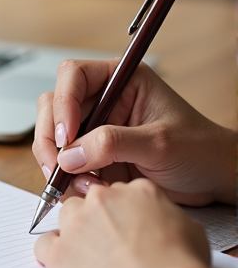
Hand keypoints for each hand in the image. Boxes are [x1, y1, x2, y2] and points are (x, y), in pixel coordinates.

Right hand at [33, 60, 235, 205]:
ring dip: (58, 163)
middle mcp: (103, 99)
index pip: (73, 75)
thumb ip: (113, 144)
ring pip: (54, 137)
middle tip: (59, 168)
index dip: (63, 103)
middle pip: (54, 106)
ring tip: (82, 186)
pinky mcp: (94, 155)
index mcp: (120, 79)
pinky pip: (65, 163)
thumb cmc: (200, 149)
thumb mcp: (159, 143)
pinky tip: (89, 191)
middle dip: (52, 138)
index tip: (67, 136)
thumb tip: (70, 154)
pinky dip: (68, 179)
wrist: (214, 178)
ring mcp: (96, 128)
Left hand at [34, 179, 210, 267]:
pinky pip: (43, 245)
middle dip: (100, 221)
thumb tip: (161, 224)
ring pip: (66, 216)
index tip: (129, 229)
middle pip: (92, 200)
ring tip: (91, 259)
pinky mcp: (58, 251)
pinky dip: (52, 256)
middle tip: (112, 247)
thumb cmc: (179, 267)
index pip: (123, 193)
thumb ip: (166, 217)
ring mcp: (77, 223)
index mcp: (137, 190)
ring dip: (75, 233)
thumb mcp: (189, 229)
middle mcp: (102, 199)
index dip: (127, 213)